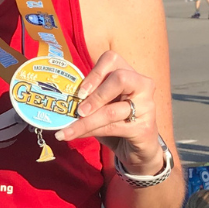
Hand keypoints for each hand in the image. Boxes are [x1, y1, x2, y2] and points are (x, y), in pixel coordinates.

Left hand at [54, 50, 163, 174]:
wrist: (138, 148)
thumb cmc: (116, 122)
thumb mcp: (102, 105)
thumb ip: (88, 98)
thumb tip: (61, 101)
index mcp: (129, 73)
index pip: (111, 59)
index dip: (94, 73)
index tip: (80, 91)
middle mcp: (142, 85)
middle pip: (119, 78)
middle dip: (95, 95)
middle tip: (79, 110)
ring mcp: (147, 106)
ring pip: (111, 111)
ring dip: (85, 122)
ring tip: (67, 130)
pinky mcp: (144, 128)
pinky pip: (112, 128)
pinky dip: (91, 132)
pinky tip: (76, 135)